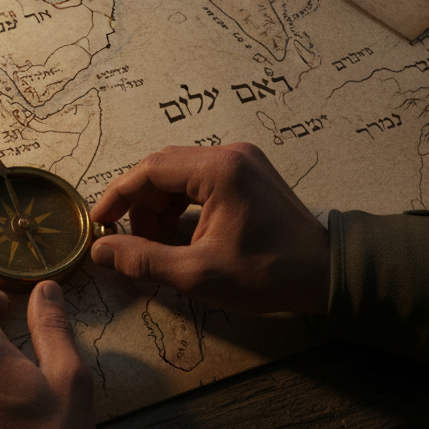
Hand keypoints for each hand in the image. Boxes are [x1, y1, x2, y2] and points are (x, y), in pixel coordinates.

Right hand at [89, 142, 329, 314]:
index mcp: (218, 170)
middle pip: (162, 168)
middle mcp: (228, 154)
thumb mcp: (198, 274)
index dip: (118, 195)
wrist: (328, 273)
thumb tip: (99, 251)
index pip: (149, 170)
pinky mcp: (247, 171)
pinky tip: (179, 235)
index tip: (99, 222)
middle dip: (139, 205)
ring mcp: (240, 159)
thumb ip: (143, 260)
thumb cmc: (268, 274)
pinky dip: (180, 205)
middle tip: (131, 241)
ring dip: (159, 207)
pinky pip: (197, 179)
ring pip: (178, 174)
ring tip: (157, 244)